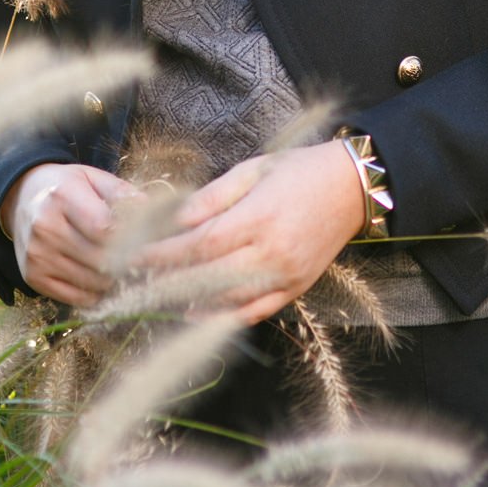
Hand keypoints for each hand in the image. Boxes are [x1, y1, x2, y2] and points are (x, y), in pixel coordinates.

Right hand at [0, 162, 145, 306]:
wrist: (22, 198)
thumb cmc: (67, 187)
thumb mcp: (93, 178)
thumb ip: (122, 193)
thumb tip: (151, 210)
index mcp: (62, 196)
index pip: (104, 228)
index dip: (131, 239)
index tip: (146, 241)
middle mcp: (45, 227)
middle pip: (100, 259)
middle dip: (126, 262)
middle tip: (139, 258)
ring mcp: (37, 255)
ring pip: (91, 282)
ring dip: (112, 279)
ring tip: (118, 265)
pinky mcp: (32, 276)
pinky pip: (75, 298)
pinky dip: (95, 293)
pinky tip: (99, 278)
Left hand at [130, 141, 366, 324]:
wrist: (352, 187)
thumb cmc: (299, 170)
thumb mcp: (252, 170)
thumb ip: (212, 198)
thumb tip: (174, 219)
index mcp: (258, 217)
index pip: (200, 244)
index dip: (164, 254)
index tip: (135, 256)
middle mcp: (272, 252)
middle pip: (208, 276)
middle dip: (168, 280)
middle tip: (135, 282)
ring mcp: (286, 275)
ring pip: (228, 299)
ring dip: (188, 301)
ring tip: (156, 297)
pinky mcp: (296, 288)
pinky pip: (255, 310)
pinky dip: (223, 316)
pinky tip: (195, 314)